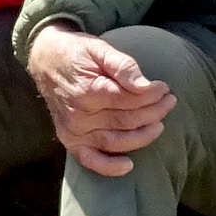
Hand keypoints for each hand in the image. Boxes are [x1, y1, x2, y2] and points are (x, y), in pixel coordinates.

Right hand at [30, 28, 174, 175]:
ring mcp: (74, 131)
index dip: (151, 95)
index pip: (129, 99)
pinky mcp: (71, 140)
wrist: (45, 60)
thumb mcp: (98, 48)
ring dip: (143, 136)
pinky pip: (91, 160)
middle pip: (126, 120)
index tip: (164, 88)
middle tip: (169, 102)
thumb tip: (144, 85)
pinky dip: (109, 167)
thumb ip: (122, 65)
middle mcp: (79, 115)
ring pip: (117, 141)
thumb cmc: (76, 53)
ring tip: (160, 124)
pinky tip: (128, 165)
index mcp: (87, 91)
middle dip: (154, 112)